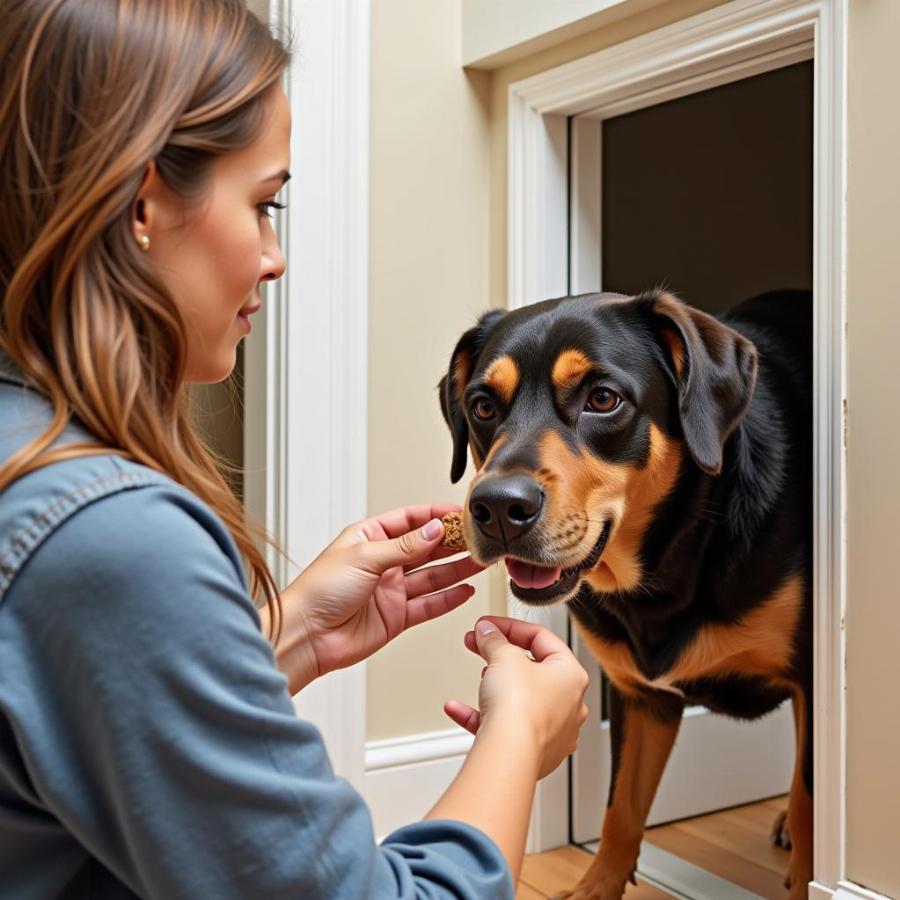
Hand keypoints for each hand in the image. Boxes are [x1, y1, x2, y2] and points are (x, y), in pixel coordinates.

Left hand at [275, 505, 482, 692]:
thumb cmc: (318, 591)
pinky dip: (448, 598)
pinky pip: (429, 604)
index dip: (435, 515)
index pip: (410, 519)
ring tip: (480, 561)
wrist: (306, 636)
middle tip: (478, 538)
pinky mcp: (396, 616)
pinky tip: (465, 589)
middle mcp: (382, 562)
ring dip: (456, 568)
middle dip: (452, 542)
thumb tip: (434, 529)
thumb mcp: (364, 557)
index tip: (460, 514)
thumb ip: (404, 546)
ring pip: (432, 575)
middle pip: (425, 547)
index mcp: (369, 538)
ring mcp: (391, 590)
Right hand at [445, 617, 589, 778]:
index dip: (510, 626)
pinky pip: (504, 726)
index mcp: (571, 675)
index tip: (489, 625)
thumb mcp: (502, 657)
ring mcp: (553, 731)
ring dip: (495, 686)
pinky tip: (457, 708)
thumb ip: (494, 639)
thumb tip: (488, 631)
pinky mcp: (532, 752)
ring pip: (520, 700)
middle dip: (501, 655)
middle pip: (532, 669)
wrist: (509, 754)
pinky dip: (482, 715)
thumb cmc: (520, 708)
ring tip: (480, 676)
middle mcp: (568, 704)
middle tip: (480, 644)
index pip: (542, 638)